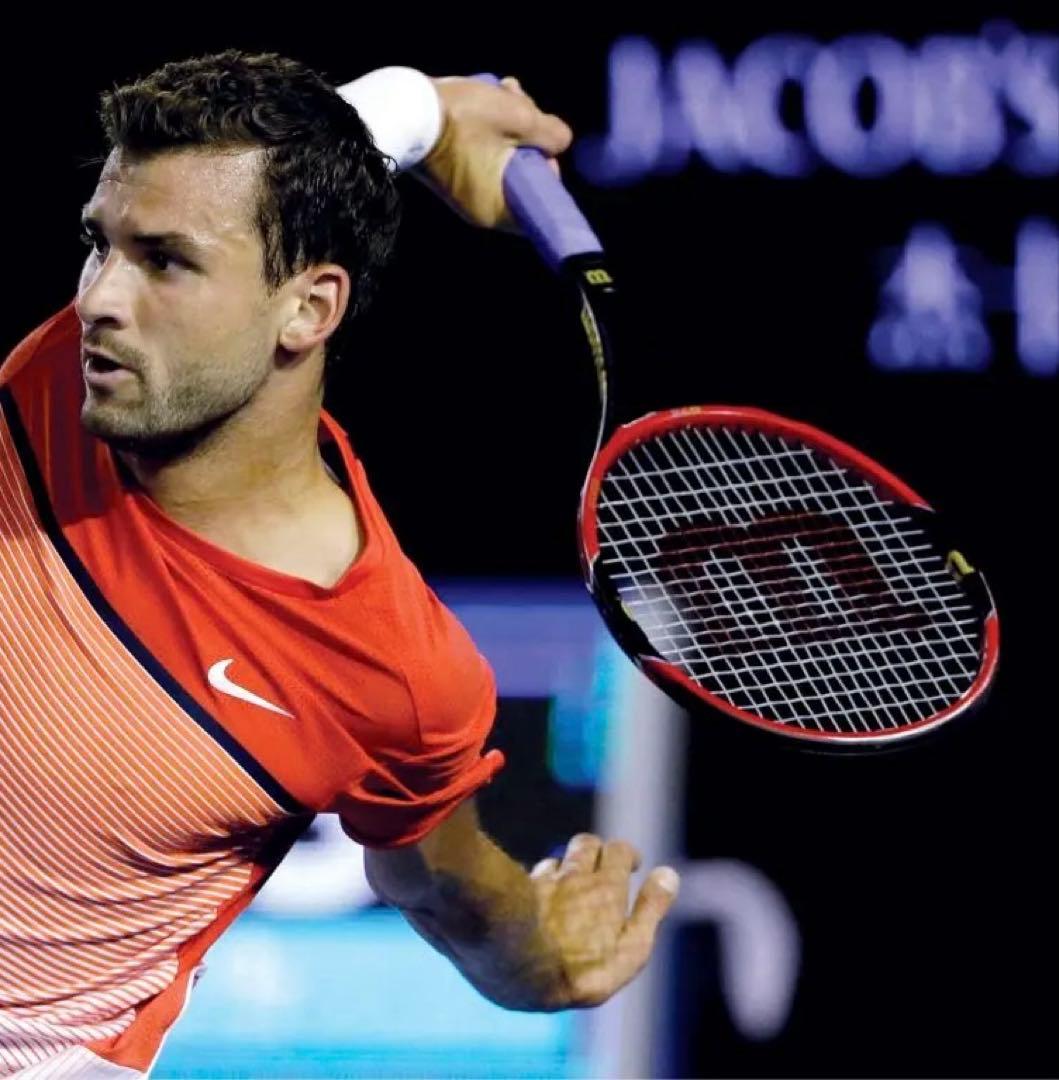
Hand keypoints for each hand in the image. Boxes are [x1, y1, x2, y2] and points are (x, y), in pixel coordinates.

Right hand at [416, 75, 572, 230]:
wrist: (405, 108)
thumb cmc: (463, 118)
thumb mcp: (519, 118)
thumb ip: (551, 133)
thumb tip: (561, 141)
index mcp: (496, 209)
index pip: (539, 202)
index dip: (549, 169)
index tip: (544, 144)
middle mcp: (480, 208)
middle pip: (522, 174)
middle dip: (529, 137)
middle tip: (524, 102)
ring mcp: (464, 191)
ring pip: (504, 158)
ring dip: (513, 124)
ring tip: (508, 89)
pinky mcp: (451, 172)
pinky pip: (483, 154)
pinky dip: (492, 129)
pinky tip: (494, 95)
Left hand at [529, 833, 679, 1007]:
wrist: (516, 964)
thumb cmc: (581, 964)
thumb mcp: (631, 947)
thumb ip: (650, 909)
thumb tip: (669, 874)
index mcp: (607, 886)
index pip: (619, 850)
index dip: (627, 855)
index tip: (632, 864)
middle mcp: (574, 877)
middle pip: (586, 845)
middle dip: (597, 851)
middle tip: (602, 866)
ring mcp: (542, 885)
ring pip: (556, 861)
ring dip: (565, 866)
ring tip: (570, 882)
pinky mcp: (516, 897)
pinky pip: (529, 881)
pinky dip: (538, 885)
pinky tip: (536, 899)